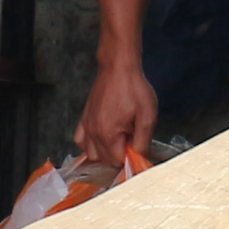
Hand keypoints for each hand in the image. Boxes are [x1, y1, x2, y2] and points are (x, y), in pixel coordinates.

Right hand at [72, 56, 156, 170]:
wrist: (118, 67)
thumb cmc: (134, 88)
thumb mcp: (147, 116)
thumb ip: (143, 141)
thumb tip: (139, 157)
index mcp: (108, 134)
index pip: (116, 161)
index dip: (129, 157)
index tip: (136, 145)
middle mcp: (93, 132)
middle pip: (104, 160)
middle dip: (118, 155)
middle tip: (130, 138)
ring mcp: (86, 126)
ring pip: (91, 154)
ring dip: (104, 152)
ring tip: (117, 140)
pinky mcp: (83, 118)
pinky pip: (80, 140)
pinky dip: (89, 144)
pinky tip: (101, 138)